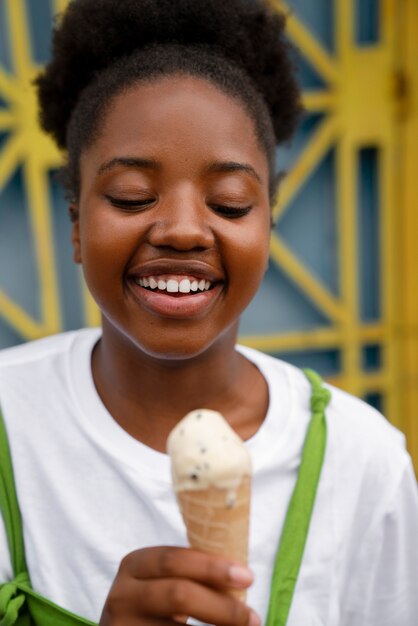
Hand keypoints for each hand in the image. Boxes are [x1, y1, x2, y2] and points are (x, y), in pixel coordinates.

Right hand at [99, 546, 260, 625]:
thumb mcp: (164, 581)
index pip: (175, 559)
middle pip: (177, 595)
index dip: (212, 567)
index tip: (248, 577)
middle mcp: (122, 594)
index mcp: (135, 564)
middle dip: (221, 605)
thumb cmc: (157, 604)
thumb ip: (192, 574)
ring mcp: (122, 625)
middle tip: (253, 617)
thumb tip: (242, 577)